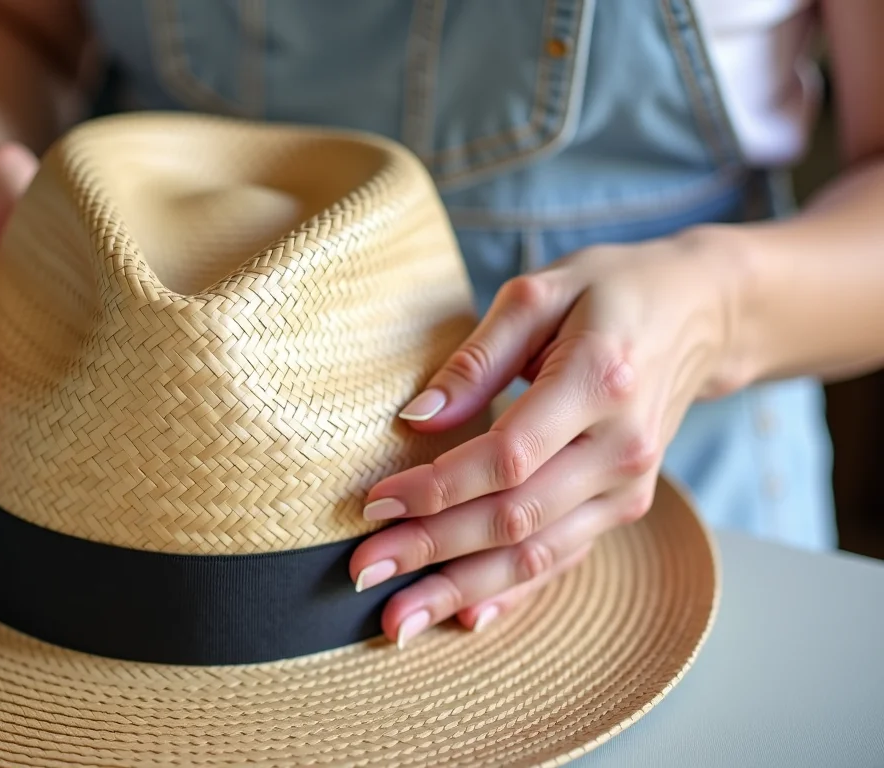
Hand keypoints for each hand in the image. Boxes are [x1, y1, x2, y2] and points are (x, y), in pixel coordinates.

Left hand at [349, 228, 744, 646]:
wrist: (700, 314)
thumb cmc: (610, 292)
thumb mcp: (539, 294)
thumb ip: (476, 359)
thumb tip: (415, 419)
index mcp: (599, 383)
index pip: (507, 458)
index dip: (438, 488)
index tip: (374, 503)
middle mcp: (620, 448)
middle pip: (516, 518)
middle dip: (433, 550)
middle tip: (363, 570)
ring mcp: (628, 486)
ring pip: (537, 555)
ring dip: (462, 589)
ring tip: (399, 618)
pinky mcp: (624, 506)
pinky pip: (562, 559)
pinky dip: (511, 592)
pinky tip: (463, 616)